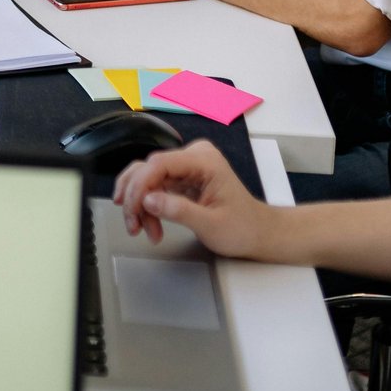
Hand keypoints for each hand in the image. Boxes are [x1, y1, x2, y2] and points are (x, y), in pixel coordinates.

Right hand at [114, 140, 277, 256]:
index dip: (140, 185)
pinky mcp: (180, 178)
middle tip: (133, 226)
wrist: (258, 233)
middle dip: (136, 199)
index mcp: (204, 161)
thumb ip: (179, 211)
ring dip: (138, 204)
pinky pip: (153, 186)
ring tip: (141, 230)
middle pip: (148, 169)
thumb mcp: (210, 225)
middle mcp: (192, 156)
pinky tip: (149, 225)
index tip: (132, 209)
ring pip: (145, 178)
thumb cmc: (242, 228)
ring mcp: (185, 166)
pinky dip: (146, 206)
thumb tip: (148, 200)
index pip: (160, 163)